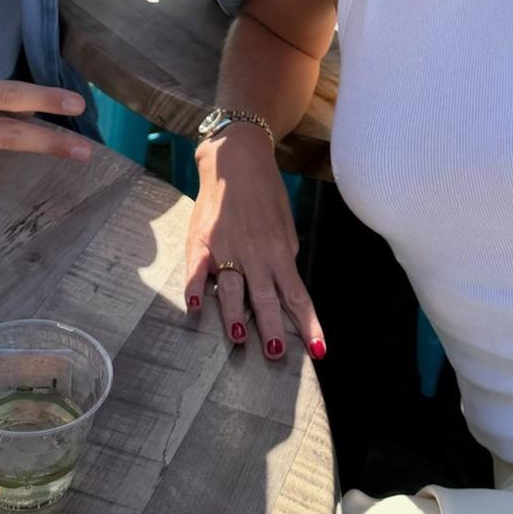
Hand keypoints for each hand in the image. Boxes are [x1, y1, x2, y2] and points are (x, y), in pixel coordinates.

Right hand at [183, 130, 325, 361]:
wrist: (236, 159)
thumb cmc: (265, 192)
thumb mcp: (285, 224)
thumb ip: (285, 255)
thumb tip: (285, 282)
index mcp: (279, 252)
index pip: (297, 296)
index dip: (308, 325)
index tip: (318, 351)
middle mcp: (255, 254)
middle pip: (266, 297)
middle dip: (272, 328)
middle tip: (276, 353)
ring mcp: (226, 247)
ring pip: (232, 287)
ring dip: (235, 314)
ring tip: (239, 339)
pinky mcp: (201, 240)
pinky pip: (197, 268)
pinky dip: (195, 288)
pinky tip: (194, 307)